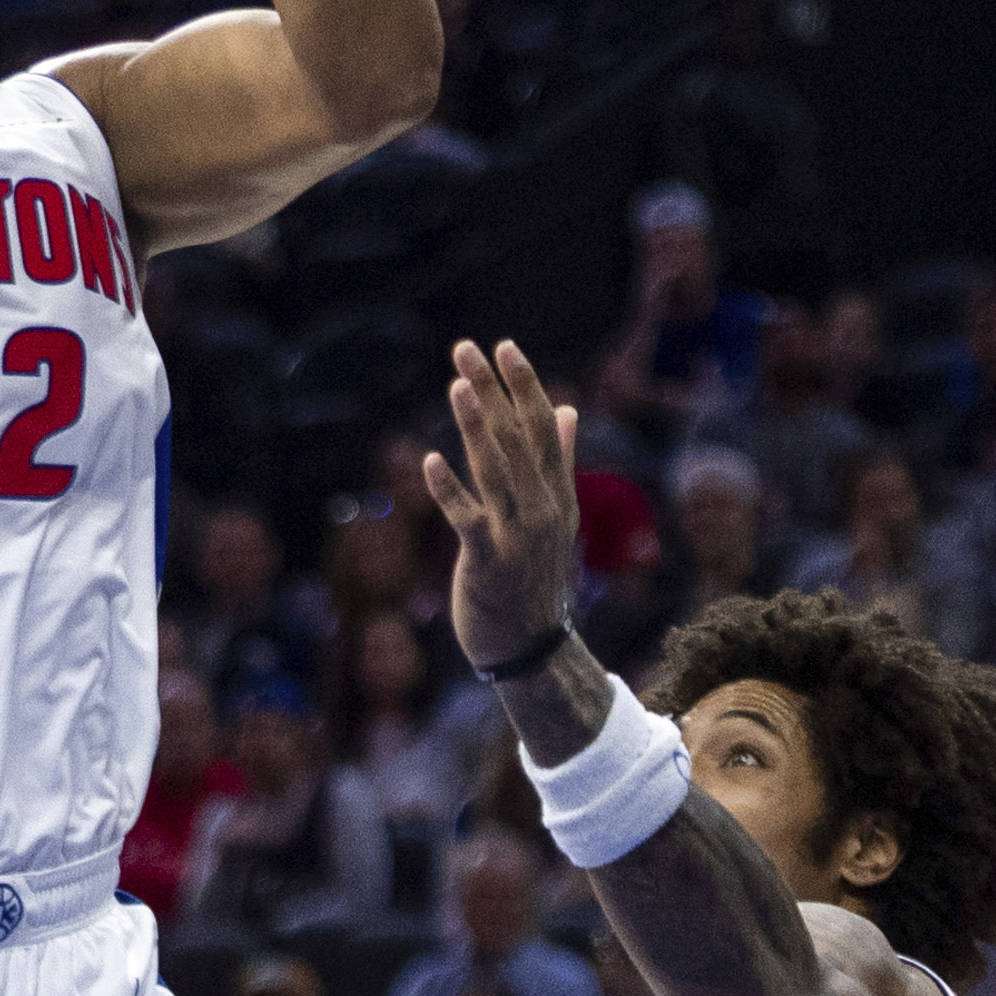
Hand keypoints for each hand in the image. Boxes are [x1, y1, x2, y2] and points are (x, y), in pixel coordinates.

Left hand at [419, 339, 582, 673]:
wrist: (532, 648)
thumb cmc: (534, 578)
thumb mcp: (556, 517)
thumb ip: (560, 462)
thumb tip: (568, 409)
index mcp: (557, 494)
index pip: (543, 427)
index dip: (524, 385)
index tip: (504, 346)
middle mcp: (542, 508)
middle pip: (518, 438)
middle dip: (493, 391)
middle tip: (468, 348)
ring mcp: (518, 535)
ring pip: (495, 469)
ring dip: (476, 425)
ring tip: (457, 385)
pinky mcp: (489, 561)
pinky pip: (468, 518)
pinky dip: (449, 488)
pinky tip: (428, 459)